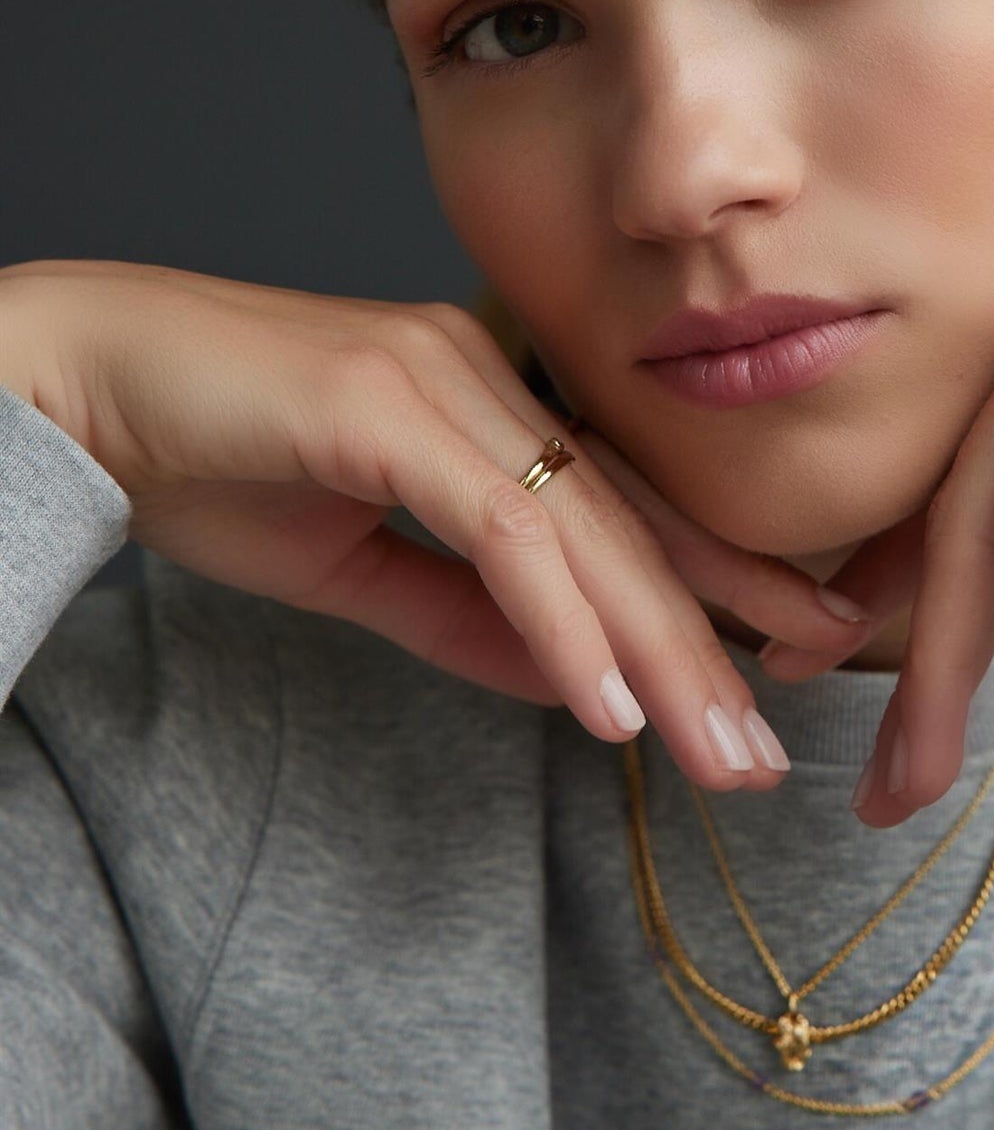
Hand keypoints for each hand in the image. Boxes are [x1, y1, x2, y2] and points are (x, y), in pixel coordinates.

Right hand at [0, 259, 869, 788]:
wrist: (78, 388)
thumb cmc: (203, 458)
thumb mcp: (354, 563)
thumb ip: (462, 616)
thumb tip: (567, 680)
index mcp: (487, 402)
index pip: (625, 507)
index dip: (711, 589)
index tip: (779, 668)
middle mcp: (486, 376)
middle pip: (629, 523)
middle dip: (712, 639)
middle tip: (770, 748)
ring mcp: (441, 379)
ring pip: (585, 529)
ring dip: (657, 651)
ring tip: (716, 753)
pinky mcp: (387, 404)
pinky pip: (502, 530)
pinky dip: (561, 622)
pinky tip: (606, 705)